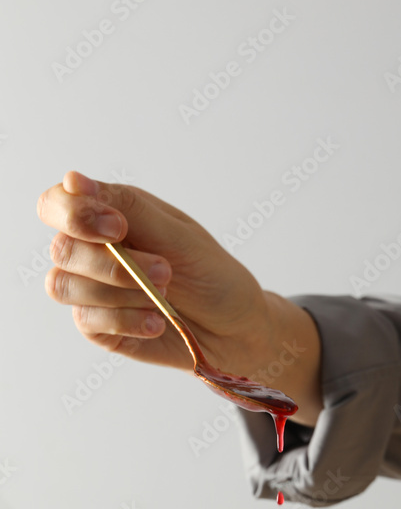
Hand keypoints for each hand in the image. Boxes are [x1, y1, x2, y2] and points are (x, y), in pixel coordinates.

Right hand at [37, 171, 321, 421]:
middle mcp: (92, 251)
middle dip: (113, 264)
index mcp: (107, 217)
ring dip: (120, 292)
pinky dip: (126, 320)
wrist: (235, 327)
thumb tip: (73, 180)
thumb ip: (126, 206)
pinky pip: (88, 320)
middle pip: (62, 249)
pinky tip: (157, 322)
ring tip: (165, 298)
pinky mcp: (98, 327)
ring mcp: (91, 291)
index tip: (119, 227)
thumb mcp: (177, 234)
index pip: (56, 205)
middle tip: (166, 270)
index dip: (75, 215)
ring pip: (65, 287)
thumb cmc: (210, 274)